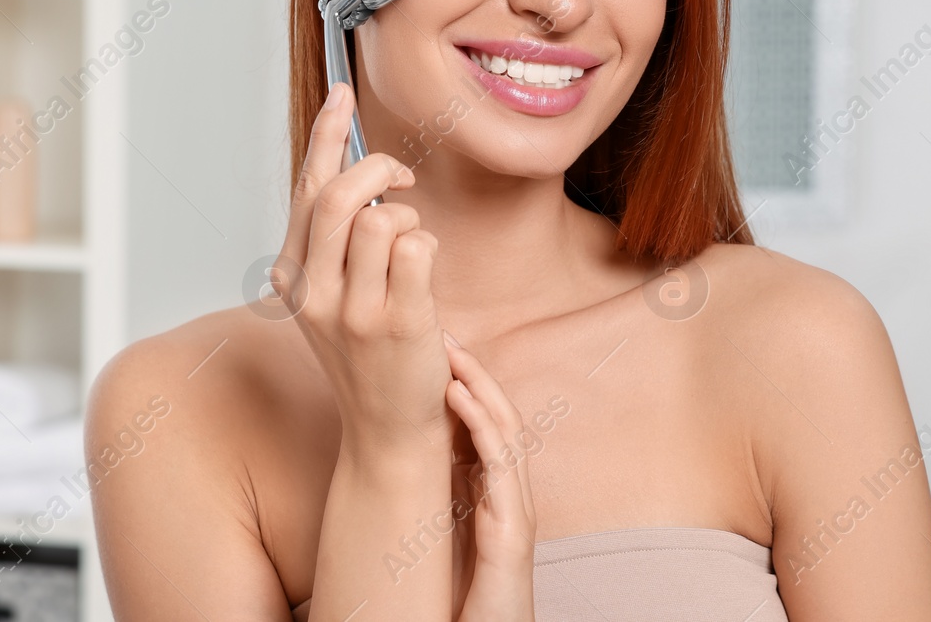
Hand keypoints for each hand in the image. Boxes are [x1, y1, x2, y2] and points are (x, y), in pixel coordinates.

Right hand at [274, 82, 453, 455]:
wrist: (388, 429)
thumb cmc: (369, 352)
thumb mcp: (332, 294)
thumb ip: (335, 238)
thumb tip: (353, 167)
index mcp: (292, 277)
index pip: (306, 189)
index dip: (326, 134)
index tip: (342, 93)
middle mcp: (313, 292)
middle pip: (342, 194)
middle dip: (381, 168)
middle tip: (403, 176)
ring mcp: (353, 311)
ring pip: (384, 217)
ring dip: (409, 217)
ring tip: (411, 246)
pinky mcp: (398, 324)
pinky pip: (419, 246)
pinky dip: (428, 245)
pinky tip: (424, 273)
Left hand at [445, 331, 536, 621]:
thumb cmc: (465, 601)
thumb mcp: (447, 537)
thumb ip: (443, 499)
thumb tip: (414, 462)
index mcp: (493, 497)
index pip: (486, 427)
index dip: (466, 386)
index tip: (439, 353)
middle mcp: (511, 498)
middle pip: (501, 418)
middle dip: (475, 375)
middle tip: (447, 335)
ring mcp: (516, 512)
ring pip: (507, 433)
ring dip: (481, 389)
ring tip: (454, 355)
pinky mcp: (512, 532)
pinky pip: (502, 466)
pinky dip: (483, 425)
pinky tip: (462, 398)